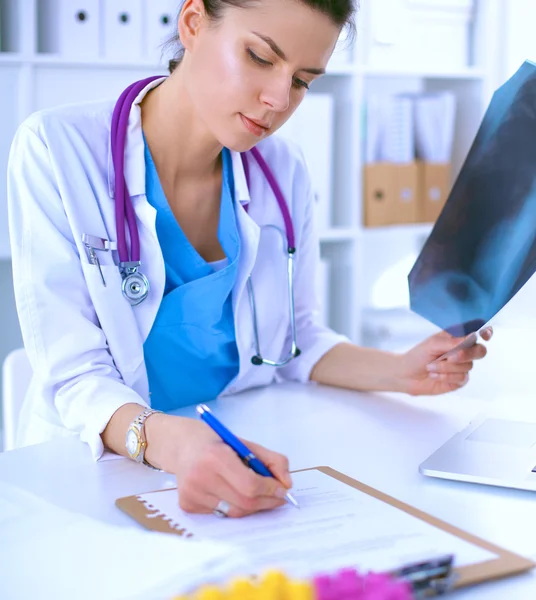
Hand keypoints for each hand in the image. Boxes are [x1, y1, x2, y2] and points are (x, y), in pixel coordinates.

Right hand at [144, 415, 291, 517]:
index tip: (282, 489)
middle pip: (244, 502)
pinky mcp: (187, 504)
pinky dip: (233, 506)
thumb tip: (287, 483)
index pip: (250, 484)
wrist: (182, 445)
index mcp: (215, 456)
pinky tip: (229, 492)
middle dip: (266, 501)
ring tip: (257, 495)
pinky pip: (220, 513)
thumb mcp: (245, 444)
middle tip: (277, 497)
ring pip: (234, 512)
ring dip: (252, 507)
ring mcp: (192, 493)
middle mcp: (200, 476)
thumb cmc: (216, 443)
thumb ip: (272, 460)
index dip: (270, 490)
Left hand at [396, 326, 492, 395]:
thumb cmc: (418, 356)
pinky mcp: (459, 380)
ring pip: (467, 366)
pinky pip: (461, 378)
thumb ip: (453, 342)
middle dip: (467, 354)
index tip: (485, 335)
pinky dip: (446, 376)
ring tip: (431, 367)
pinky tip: (434, 375)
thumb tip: (472, 337)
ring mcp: (462, 366)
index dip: (485, 333)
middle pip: (480, 351)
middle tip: (450, 357)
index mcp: (456, 338)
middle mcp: (462, 351)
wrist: (407, 375)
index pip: (477, 333)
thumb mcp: (433, 344)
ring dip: (446, 367)